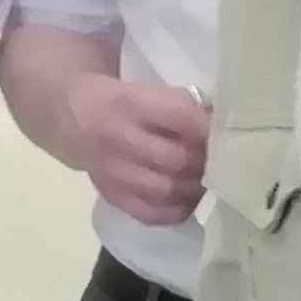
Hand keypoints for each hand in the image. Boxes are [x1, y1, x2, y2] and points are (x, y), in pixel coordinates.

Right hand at [68, 75, 211, 226]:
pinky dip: (176, 209)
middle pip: (178, 160)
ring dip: (196, 188)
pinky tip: (187, 198)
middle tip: (226, 160)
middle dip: (208, 162)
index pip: (182, 118)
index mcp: (127, 102)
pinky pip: (151, 213)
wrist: (69, 115)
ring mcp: (111, 173)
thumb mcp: (145, 87)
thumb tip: (226, 123)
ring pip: (166, 190)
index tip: (232, 130)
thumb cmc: (120, 97)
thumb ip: (181, 104)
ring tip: (210, 180)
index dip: (212, 128)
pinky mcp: (111, 196)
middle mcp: (116, 139)